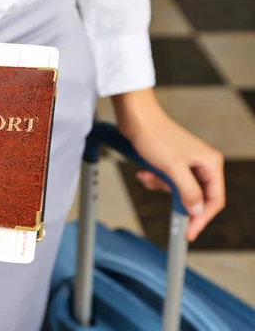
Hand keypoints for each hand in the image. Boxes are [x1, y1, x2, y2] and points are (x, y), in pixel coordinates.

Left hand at [112, 89, 224, 240]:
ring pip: (178, 190)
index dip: (202, 218)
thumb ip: (188, 191)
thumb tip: (198, 211)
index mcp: (210, 163)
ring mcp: (187, 163)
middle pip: (196, 196)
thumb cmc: (155, 136)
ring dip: (160, 186)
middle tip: (159, 193)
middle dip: (174, 197)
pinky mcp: (172, 162)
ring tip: (147, 175)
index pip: (214, 199)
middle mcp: (203, 163)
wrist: (136, 118)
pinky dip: (154, 180)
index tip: (188, 233)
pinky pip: (167, 181)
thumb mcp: (172, 168)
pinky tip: (144, 172)